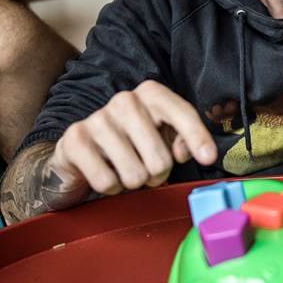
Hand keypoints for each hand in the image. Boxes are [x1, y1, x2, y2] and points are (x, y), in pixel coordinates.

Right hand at [44, 80, 216, 207]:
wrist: (77, 155)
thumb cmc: (130, 146)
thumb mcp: (161, 139)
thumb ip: (181, 142)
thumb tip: (185, 151)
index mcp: (150, 95)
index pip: (181, 112)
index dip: (197, 136)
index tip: (208, 158)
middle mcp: (124, 101)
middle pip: (160, 158)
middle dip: (158, 175)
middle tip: (149, 171)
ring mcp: (98, 119)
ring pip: (135, 174)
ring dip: (133, 182)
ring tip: (125, 170)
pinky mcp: (75, 140)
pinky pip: (107, 182)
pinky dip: (110, 187)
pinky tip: (105, 173)